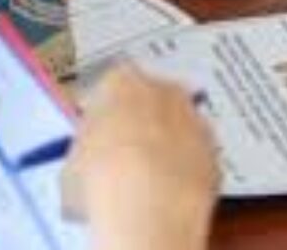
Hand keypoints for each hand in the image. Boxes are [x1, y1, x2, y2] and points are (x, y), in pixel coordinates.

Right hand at [62, 67, 218, 248]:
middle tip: (120, 162)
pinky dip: (184, 176)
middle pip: (150, 104)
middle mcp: (165, 91)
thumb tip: (83, 179)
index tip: (94, 140)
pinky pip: (195, 161)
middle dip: (138, 128)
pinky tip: (166, 197)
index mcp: (122, 81)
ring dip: (165, 151)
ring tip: (143, 185)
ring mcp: (196, 120)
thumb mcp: (71, 171)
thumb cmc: (101, 177)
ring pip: (178, 132)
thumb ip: (81, 163)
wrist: (149, 204)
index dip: (100, 120)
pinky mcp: (215, 154)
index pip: (109, 90)